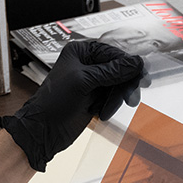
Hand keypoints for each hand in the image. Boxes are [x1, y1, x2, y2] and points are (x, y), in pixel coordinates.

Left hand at [0, 40, 143, 171]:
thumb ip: (111, 71)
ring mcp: (92, 82)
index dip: (127, 64)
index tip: (138, 75)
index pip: (113, 53)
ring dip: (116, 99)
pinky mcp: (95, 98)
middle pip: (119, 69)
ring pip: (119, 85)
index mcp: (81, 52)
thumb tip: (135, 63)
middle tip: (130, 97)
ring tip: (106, 110)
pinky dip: (111, 106)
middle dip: (123, 85)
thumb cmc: (53, 102)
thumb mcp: (84, 81)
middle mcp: (87, 64)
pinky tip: (99, 113)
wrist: (44, 130)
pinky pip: (114, 98)